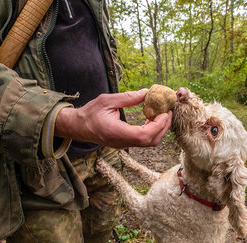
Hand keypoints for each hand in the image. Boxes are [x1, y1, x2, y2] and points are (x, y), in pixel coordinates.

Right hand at [55, 90, 171, 147]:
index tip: (165, 113)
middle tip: (168, 111)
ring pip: (149, 142)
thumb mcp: (107, 101)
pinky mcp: (126, 143)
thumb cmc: (90, 113)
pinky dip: (152, 130)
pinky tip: (151, 117)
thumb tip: (146, 92)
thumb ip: (127, 98)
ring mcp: (125, 144)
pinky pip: (143, 140)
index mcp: (118, 133)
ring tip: (161, 113)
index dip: (158, 125)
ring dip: (159, 128)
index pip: (144, 135)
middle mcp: (123, 142)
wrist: (78, 127)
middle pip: (151, 141)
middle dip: (163, 126)